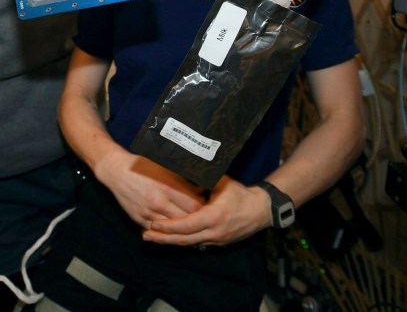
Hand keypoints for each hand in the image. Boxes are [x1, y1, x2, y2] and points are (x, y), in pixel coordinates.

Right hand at [96, 149, 205, 228]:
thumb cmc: (144, 166)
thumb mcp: (166, 167)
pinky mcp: (140, 220)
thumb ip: (184, 179)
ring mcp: (148, 213)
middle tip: (204, 217)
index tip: (209, 205)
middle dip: (197, 219)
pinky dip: (168, 231)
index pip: (194, 205)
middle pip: (186, 219)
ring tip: (192, 224)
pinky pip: (158, 231)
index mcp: (167, 187)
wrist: (117, 172)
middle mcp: (159, 203)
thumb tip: (203, 187)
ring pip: (173, 228)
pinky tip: (175, 228)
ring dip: (183, 227)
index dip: (204, 207)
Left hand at [141, 176, 268, 245]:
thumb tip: (186, 163)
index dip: (168, 226)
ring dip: (171, 241)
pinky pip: (197, 244)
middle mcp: (214, 232)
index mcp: (214, 216)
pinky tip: (170, 238)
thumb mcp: (222, 183)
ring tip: (152, 237)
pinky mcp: (218, 243)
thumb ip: (203, 176)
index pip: (186, 225)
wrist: (262, 211)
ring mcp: (216, 240)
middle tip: (145, 235)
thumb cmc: (241, 194)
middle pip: (184, 239)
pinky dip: (183, 241)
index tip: (153, 223)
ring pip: (189, 244)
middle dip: (163, 238)